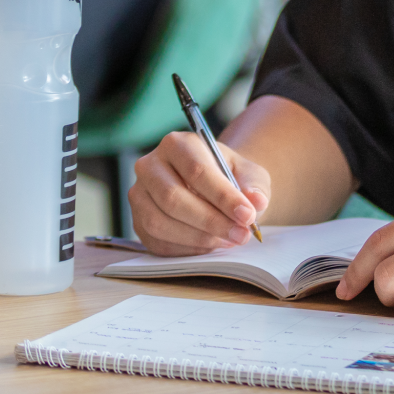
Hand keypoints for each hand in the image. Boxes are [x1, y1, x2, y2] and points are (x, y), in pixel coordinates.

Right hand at [129, 131, 271, 254]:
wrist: (212, 188)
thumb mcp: (249, 174)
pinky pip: (157, 241)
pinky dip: (186, 249)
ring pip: (161, 223)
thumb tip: (256, 201)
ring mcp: (139, 194)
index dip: (223, 197)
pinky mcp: (137, 221)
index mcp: (178, 144)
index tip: (247, 215)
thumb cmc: (229, 177)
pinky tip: (210, 245)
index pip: (197, 171)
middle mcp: (151, 166)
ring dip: (199, 238)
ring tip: (229, 240)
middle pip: (173, 198)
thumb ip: (254, 185)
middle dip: (211, 221)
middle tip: (241, 235)